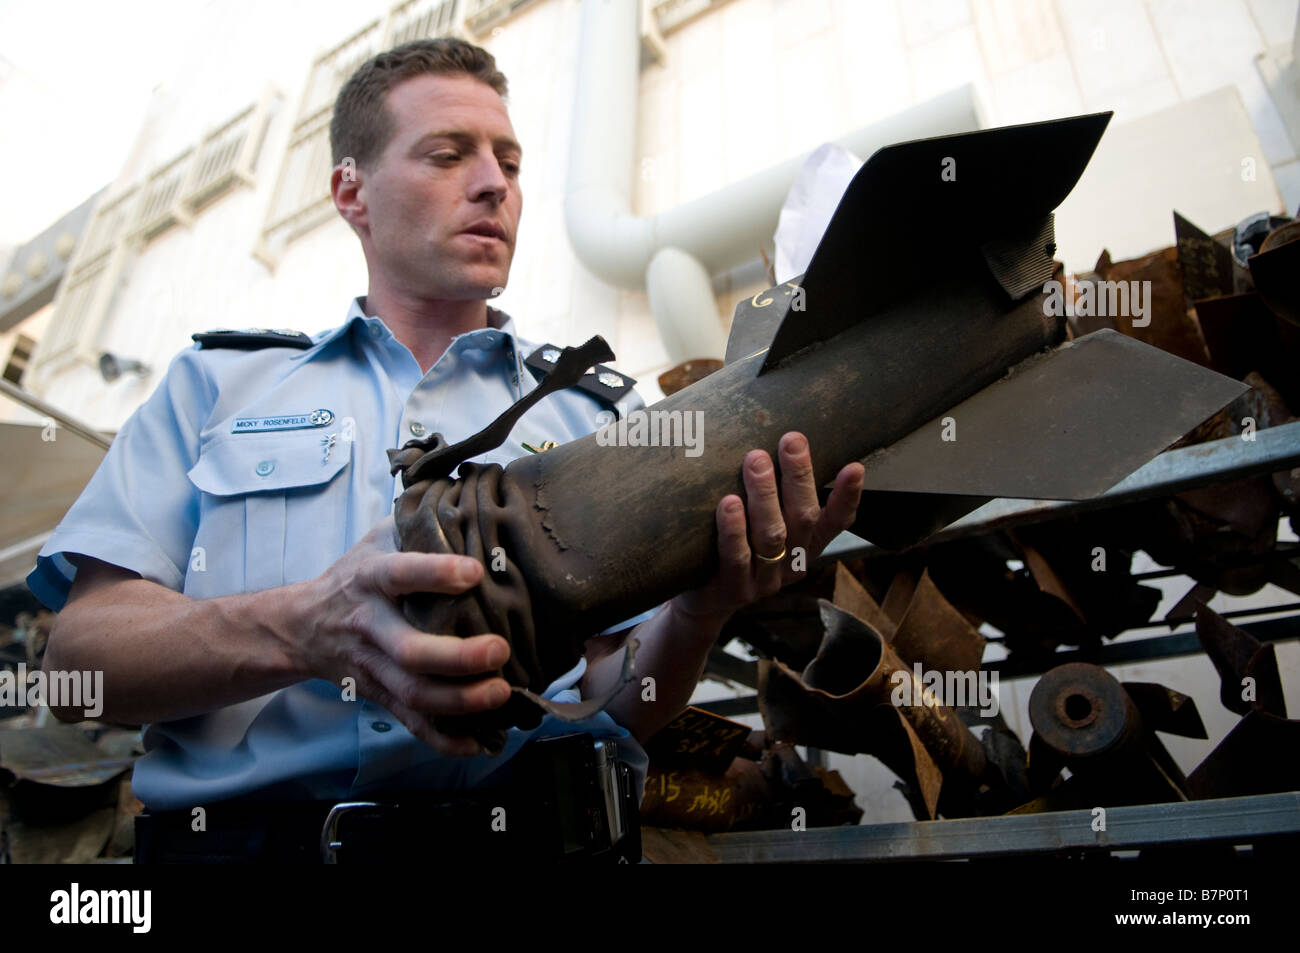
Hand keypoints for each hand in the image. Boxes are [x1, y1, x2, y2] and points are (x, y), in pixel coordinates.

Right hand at [292, 515, 507, 755]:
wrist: (303, 626)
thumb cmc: (357, 574)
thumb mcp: (380, 537)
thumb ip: (420, 519)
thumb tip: (474, 494)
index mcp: (371, 579)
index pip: (400, 574)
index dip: (435, 574)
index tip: (474, 572)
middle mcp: (371, 626)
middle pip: (409, 651)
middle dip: (457, 657)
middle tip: (499, 650)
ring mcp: (374, 668)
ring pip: (414, 694)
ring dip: (460, 702)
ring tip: (502, 694)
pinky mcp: (381, 696)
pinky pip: (412, 724)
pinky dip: (446, 738)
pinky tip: (482, 739)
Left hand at [673, 432, 863, 624]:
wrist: (701, 601)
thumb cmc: (733, 545)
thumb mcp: (760, 519)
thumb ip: (772, 489)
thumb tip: (766, 430)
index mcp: (806, 544)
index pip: (837, 520)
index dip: (847, 496)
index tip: (855, 466)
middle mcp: (792, 563)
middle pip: (803, 518)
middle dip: (798, 477)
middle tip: (791, 440)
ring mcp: (765, 581)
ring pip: (771, 535)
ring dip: (765, 495)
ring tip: (755, 460)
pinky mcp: (734, 591)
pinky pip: (736, 558)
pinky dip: (734, 530)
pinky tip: (728, 504)